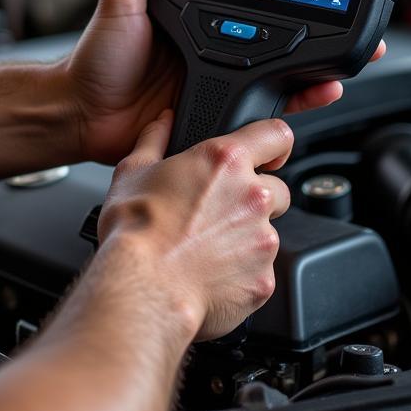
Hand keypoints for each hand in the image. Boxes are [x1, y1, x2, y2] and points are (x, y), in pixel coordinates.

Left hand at [64, 0, 383, 163]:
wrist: (84, 115)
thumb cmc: (96, 59)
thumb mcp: (121, 2)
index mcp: (196, 9)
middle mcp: (215, 39)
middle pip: (278, 29)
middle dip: (320, 22)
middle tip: (353, 12)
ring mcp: (220, 73)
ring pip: (282, 67)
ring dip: (319, 64)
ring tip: (351, 57)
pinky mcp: (220, 107)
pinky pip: (267, 104)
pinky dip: (298, 100)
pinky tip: (319, 91)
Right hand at [98, 112, 292, 340]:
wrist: (142, 288)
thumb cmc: (135, 230)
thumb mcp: (133, 171)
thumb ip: (154, 139)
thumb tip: (162, 122)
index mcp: (224, 161)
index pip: (275, 135)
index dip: (274, 143)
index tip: (269, 153)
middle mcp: (252, 196)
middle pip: (277, 190)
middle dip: (254, 198)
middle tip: (217, 213)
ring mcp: (263, 240)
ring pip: (266, 234)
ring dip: (245, 238)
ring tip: (204, 249)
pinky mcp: (264, 280)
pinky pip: (260, 272)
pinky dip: (240, 273)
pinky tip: (209, 274)